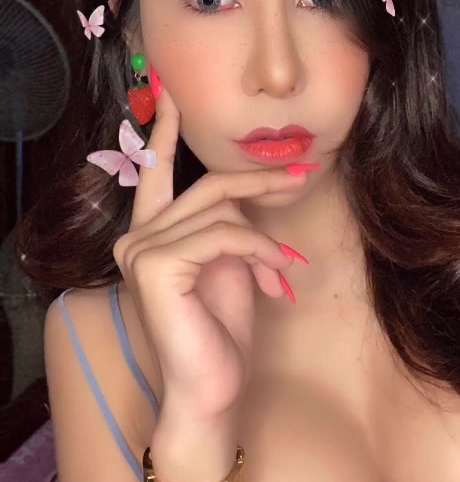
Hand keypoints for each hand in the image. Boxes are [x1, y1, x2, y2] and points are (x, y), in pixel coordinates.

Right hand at [112, 84, 309, 422]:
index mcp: (149, 233)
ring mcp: (139, 250)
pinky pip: (226, 235)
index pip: (156, 172)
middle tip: (303, 173)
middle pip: (207, 186)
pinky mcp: (156, 265)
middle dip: (259, 180)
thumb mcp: (228, 263)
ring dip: (265, 240)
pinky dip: (259, 253)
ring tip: (282, 271)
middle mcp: (134, 237)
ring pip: (222, 211)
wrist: (213, 390)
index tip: (170, 91)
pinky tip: (274, 280)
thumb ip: (225, 223)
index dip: (166, 132)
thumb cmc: (222, 330)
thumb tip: (246, 191)